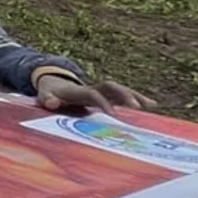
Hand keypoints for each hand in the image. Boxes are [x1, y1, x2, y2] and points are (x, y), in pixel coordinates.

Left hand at [37, 75, 156, 113]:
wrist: (53, 83)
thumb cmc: (49, 94)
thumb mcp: (44, 97)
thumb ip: (47, 100)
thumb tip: (51, 103)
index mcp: (78, 91)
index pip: (93, 94)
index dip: (103, 103)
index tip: (114, 115)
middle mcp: (92, 88)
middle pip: (110, 87)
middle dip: (124, 95)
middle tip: (137, 107)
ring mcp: (100, 90)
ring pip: (120, 89)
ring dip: (135, 95)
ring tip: (151, 104)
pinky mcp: (105, 95)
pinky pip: (123, 95)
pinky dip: (137, 98)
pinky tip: (152, 104)